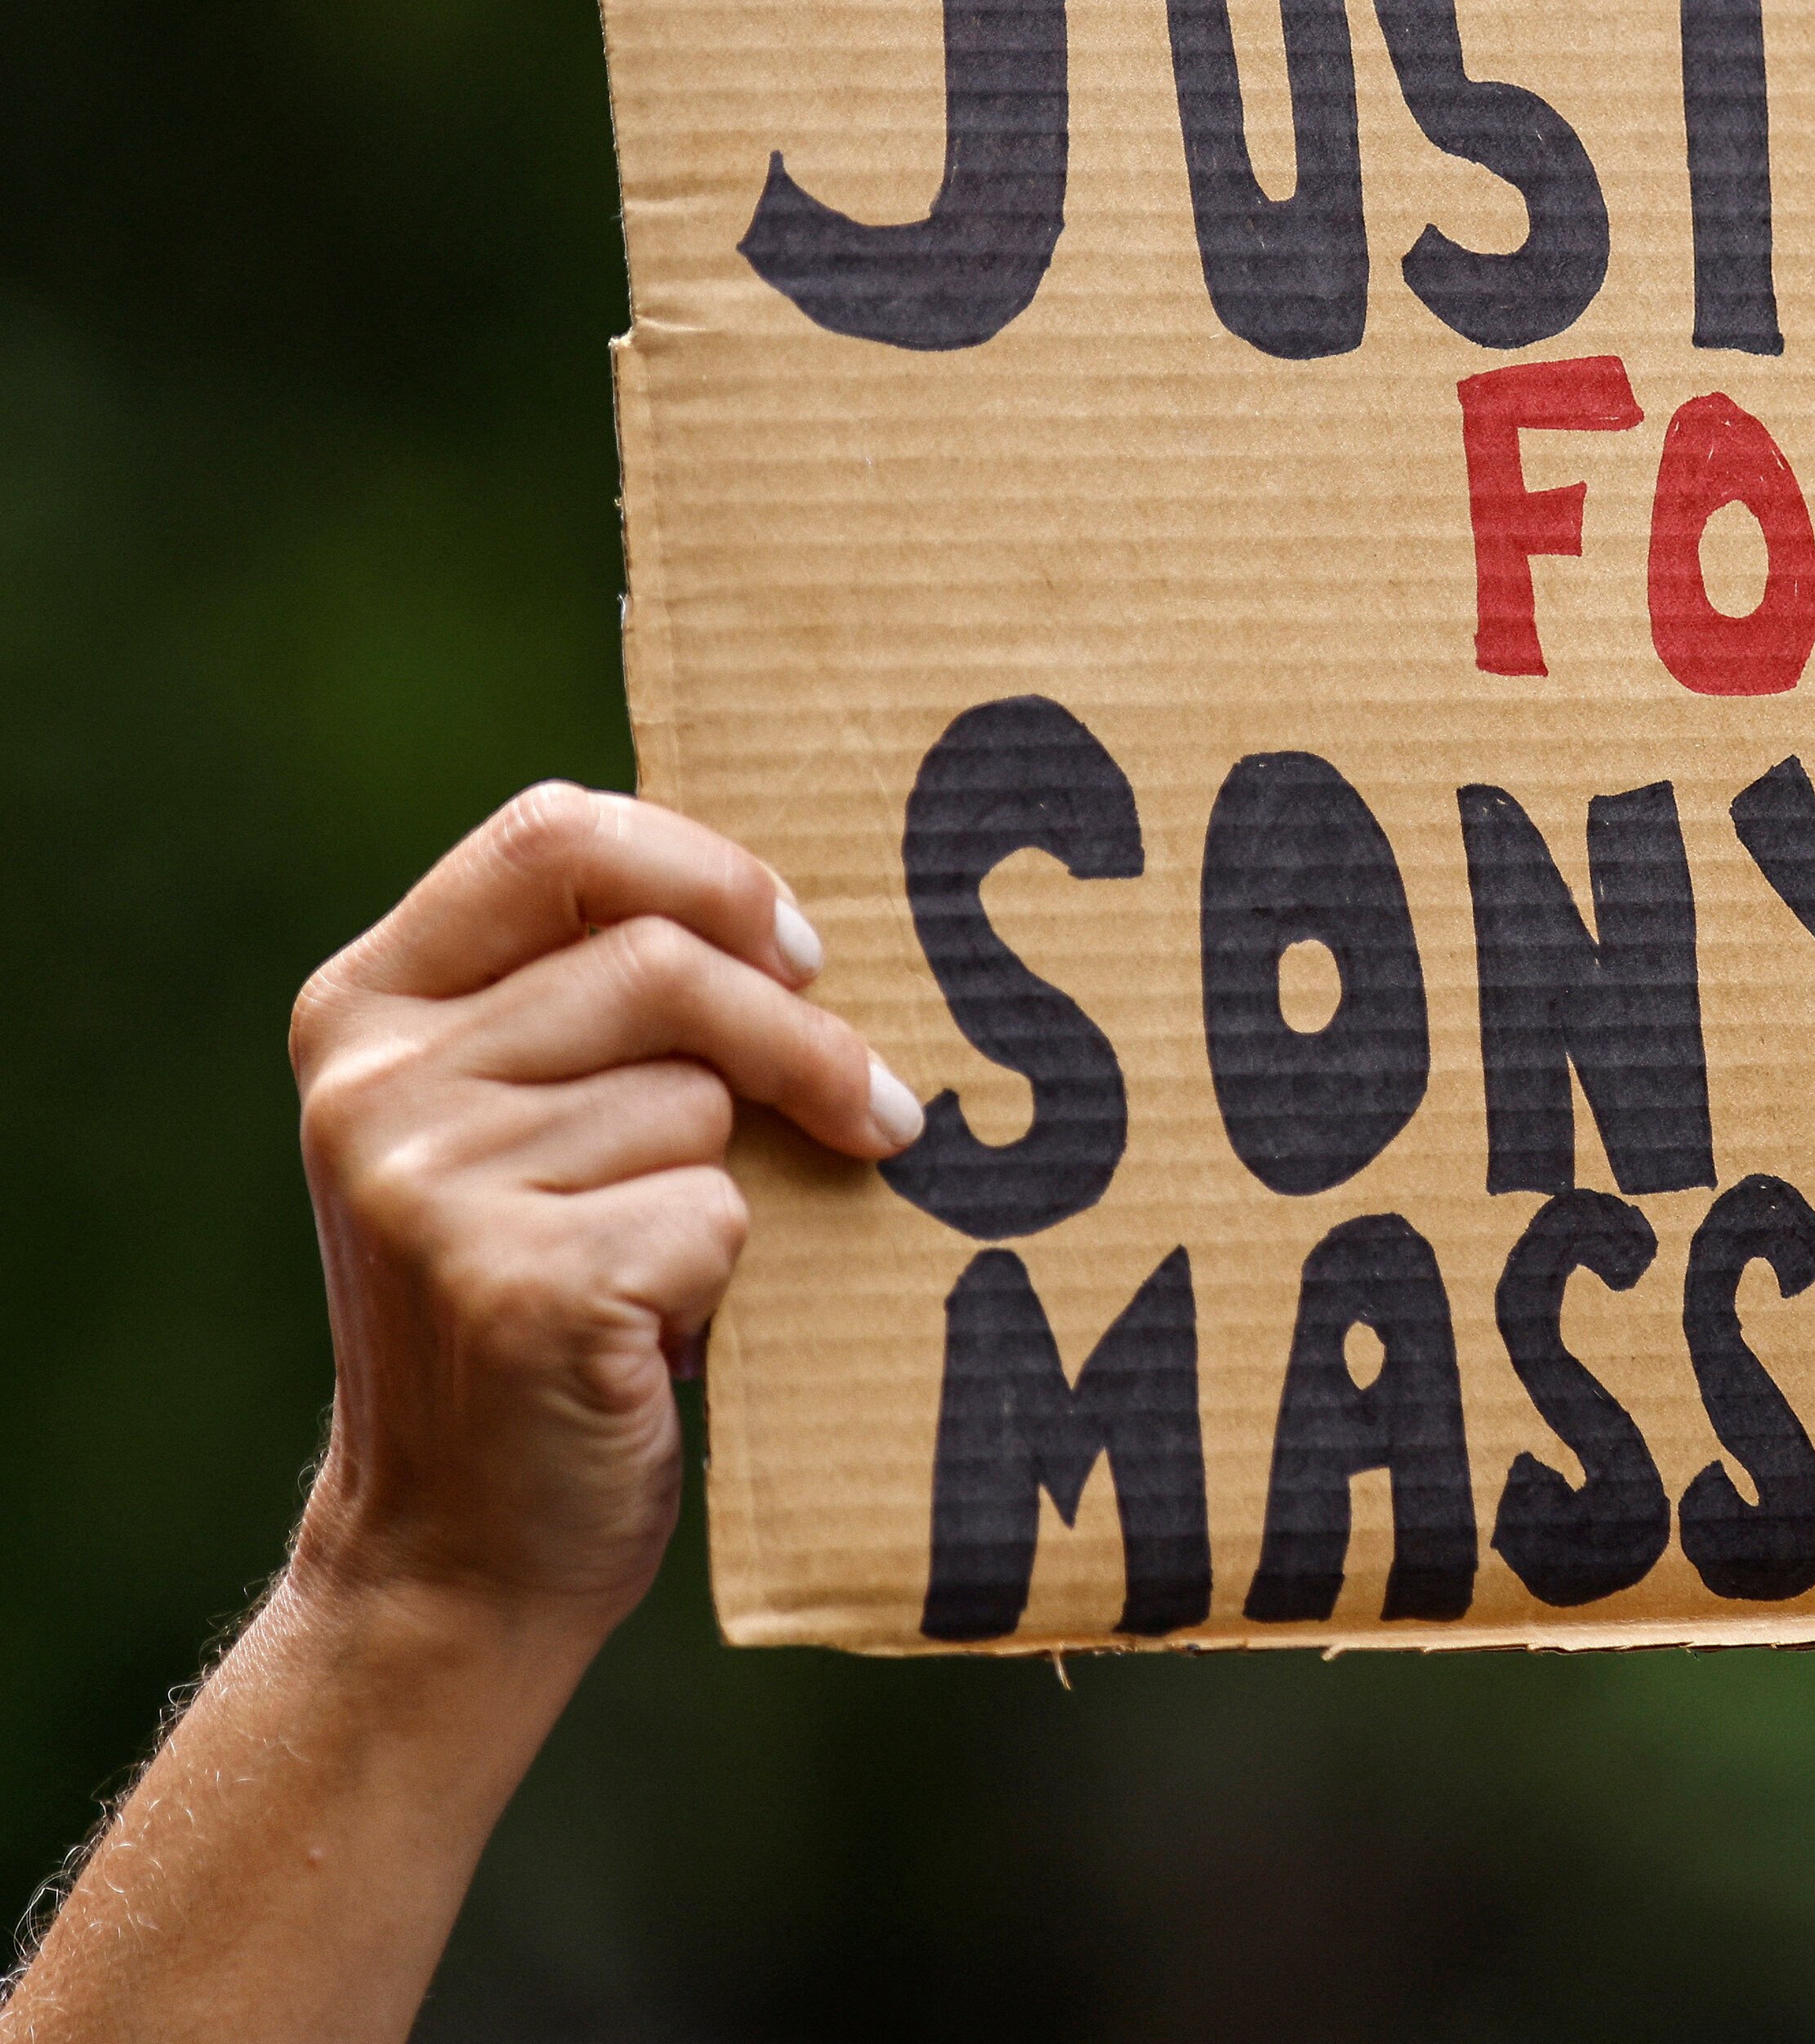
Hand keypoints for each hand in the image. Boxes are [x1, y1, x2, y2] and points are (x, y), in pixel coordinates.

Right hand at [284, 782, 922, 1635]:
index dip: (704, 869)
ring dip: (734, 1179)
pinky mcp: (513, 1283)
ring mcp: (429, 1183)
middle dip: (798, 1033)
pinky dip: (724, 1273)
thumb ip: (593, 1000)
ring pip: (698, 1096)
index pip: (554, 834)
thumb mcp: (520, 1122)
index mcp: (366, 1006)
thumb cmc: (538, 1302)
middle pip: (662, 960)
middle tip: (874, 1102)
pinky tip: (656, 1335)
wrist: (456, 1553)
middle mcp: (375, 1082)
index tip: (798, 948)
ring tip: (667, 1259)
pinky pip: (710, 1211)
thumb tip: (800, 919)